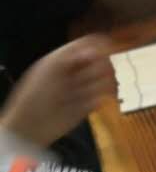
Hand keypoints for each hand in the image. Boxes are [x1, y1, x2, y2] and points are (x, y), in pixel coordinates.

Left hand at [0, 36, 114, 148]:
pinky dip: (102, 97)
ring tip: (84, 93)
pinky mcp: (90, 105)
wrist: (32, 126)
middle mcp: (76, 72)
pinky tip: (91, 102)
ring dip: (100, 84)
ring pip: (106, 78)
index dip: (99, 47)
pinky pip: (105, 96)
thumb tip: (97, 50)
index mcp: (64, 59)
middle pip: (102, 60)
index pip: (89, 45)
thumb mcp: (50, 68)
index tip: (103, 53)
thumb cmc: (35, 95)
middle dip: (99, 68)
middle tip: (86, 78)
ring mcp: (84, 88)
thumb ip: (72, 55)